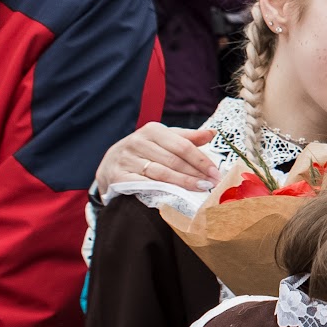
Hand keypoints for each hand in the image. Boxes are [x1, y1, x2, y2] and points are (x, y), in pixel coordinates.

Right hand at [96, 122, 219, 196]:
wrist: (111, 164)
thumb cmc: (145, 151)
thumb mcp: (163, 140)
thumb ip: (187, 138)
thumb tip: (212, 134)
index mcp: (153, 130)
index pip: (182, 146)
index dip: (201, 160)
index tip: (215, 173)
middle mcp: (138, 142)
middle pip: (173, 160)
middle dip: (195, 174)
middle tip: (212, 184)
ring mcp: (127, 159)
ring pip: (161, 173)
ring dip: (183, 183)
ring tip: (200, 190)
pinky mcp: (118, 177)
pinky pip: (145, 185)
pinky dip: (162, 191)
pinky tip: (177, 196)